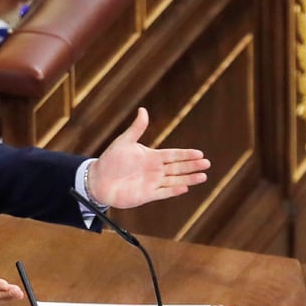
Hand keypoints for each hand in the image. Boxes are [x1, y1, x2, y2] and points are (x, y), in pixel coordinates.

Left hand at [88, 107, 210, 208]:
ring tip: (203, 176)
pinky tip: (185, 188)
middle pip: (178, 168)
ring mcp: (152, 183)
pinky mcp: (147, 195)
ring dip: (189, 178)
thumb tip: (143, 110)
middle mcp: (155, 170)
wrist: (98, 180)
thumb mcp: (124, 142)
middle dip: (192, 166)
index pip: (173, 155)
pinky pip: (164, 193)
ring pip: (175, 180)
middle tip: (207, 164)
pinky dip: (174, 190)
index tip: (200, 153)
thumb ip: (136, 128)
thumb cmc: (110, 160)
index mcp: (152, 157)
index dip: (186, 154)